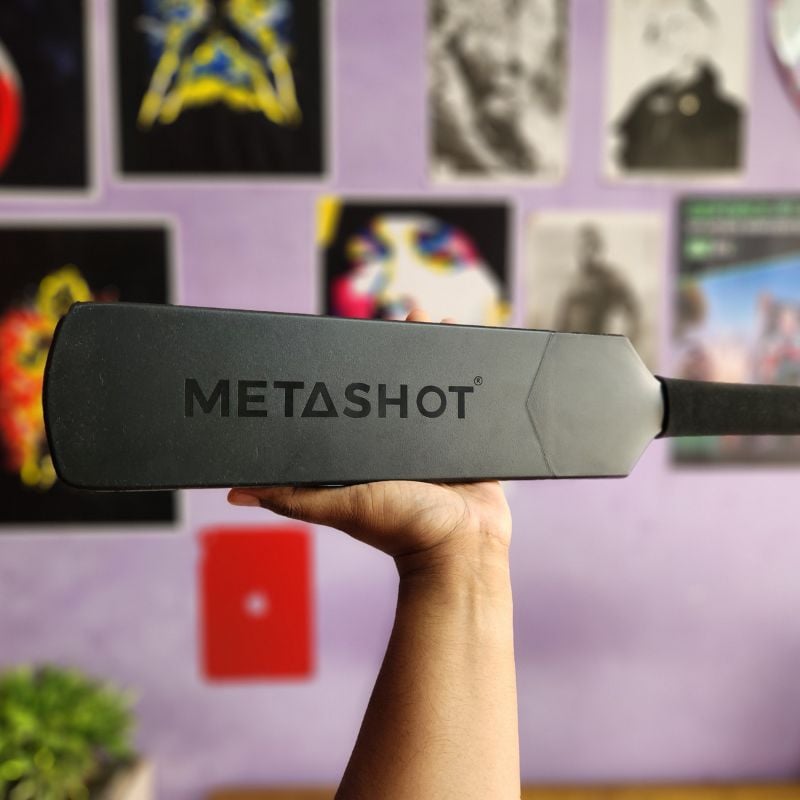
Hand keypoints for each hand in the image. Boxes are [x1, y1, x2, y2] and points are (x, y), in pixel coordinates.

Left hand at [228, 310, 511, 577]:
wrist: (459, 547)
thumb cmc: (399, 528)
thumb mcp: (340, 505)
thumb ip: (292, 497)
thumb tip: (235, 491)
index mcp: (366, 451)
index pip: (356, 398)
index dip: (353, 366)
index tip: (350, 335)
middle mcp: (398, 442)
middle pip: (397, 385)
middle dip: (399, 350)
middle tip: (400, 315)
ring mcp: (434, 440)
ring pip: (432, 386)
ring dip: (433, 353)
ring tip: (431, 319)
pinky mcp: (465, 441)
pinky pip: (467, 400)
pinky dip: (467, 373)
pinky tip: (466, 345)